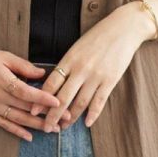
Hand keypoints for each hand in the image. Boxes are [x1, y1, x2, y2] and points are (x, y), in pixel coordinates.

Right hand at [0, 46, 73, 141]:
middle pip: (25, 107)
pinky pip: (4, 125)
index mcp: (2, 80)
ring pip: (17, 119)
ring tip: (53, 129)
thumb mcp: (3, 56)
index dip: (42, 98)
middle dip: (47, 113)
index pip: (25, 92)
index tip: (59, 102)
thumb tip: (44, 74)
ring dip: (36, 126)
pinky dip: (17, 132)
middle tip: (65, 118)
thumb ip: (24, 66)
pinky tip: (30, 137)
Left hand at [41, 3, 153, 130]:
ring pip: (80, 103)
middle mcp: (81, 69)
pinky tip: (87, 123)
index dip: (40, 99)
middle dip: (52, 115)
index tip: (32, 111)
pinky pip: (99, 101)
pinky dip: (93, 114)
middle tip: (46, 128)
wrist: (124, 28)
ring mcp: (96, 76)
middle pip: (62, 98)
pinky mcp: (110, 80)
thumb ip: (67, 64)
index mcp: (70, 59)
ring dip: (71, 117)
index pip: (51, 84)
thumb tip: (54, 83)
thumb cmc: (98, 36)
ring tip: (64, 127)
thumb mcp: (78, 46)